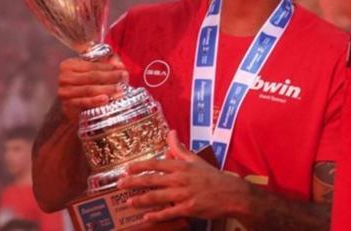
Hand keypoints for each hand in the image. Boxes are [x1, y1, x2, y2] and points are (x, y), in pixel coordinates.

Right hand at [56, 54, 126, 117]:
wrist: (71, 105)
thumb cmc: (84, 83)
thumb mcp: (92, 69)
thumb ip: (105, 63)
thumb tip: (120, 65)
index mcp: (68, 65)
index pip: (91, 65)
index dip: (107, 66)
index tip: (121, 68)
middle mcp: (64, 78)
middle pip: (91, 77)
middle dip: (110, 76)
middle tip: (124, 76)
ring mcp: (64, 92)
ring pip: (89, 89)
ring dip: (106, 89)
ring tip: (119, 89)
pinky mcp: (67, 105)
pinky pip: (83, 102)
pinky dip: (95, 100)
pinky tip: (106, 99)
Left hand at [117, 131, 250, 221]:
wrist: (231, 193)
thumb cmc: (211, 176)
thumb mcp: (195, 159)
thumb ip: (179, 148)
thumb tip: (171, 132)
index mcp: (181, 166)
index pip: (155, 163)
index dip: (140, 166)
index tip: (127, 168)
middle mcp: (180, 179)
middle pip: (152, 180)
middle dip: (133, 182)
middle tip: (119, 185)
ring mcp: (184, 194)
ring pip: (158, 197)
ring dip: (141, 200)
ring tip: (129, 202)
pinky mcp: (189, 208)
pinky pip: (170, 212)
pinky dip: (158, 215)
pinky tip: (147, 217)